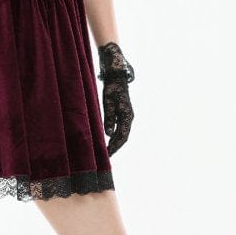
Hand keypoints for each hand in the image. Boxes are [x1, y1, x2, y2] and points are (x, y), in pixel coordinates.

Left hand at [97, 42, 134, 156]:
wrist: (117, 76)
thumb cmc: (112, 88)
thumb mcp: (108, 102)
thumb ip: (109, 118)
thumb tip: (109, 134)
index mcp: (127, 116)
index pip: (122, 136)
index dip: (115, 147)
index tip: (107, 155)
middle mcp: (129, 117)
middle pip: (123, 137)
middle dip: (115, 147)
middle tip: (106, 157)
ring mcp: (127, 115)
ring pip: (122, 133)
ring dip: (115, 143)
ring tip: (106, 151)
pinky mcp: (123, 113)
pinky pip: (120, 128)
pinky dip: (114, 136)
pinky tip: (108, 140)